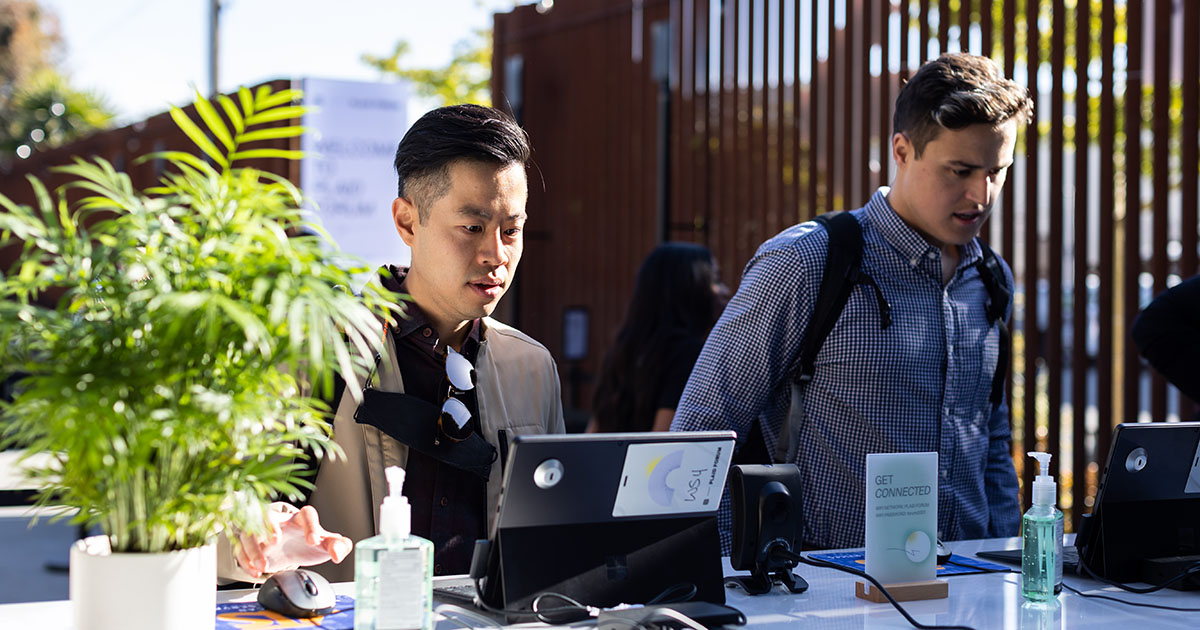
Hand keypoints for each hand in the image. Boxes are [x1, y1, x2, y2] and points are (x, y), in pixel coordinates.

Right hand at [236, 504, 352, 577]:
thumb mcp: (325, 544)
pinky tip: (254, 571)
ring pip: (250, 532)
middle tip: (275, 541)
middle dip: (270, 527)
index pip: (307, 515)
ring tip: (262, 566)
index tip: (314, 541)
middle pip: (269, 516)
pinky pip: (240, 547)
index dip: (310, 526)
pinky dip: (244, 560)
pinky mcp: (250, 543)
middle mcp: (280, 521)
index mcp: (302, 519)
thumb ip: (338, 546)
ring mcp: (261, 530)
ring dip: (253, 548)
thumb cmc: (308, 540)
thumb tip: (338, 552)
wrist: (290, 545)